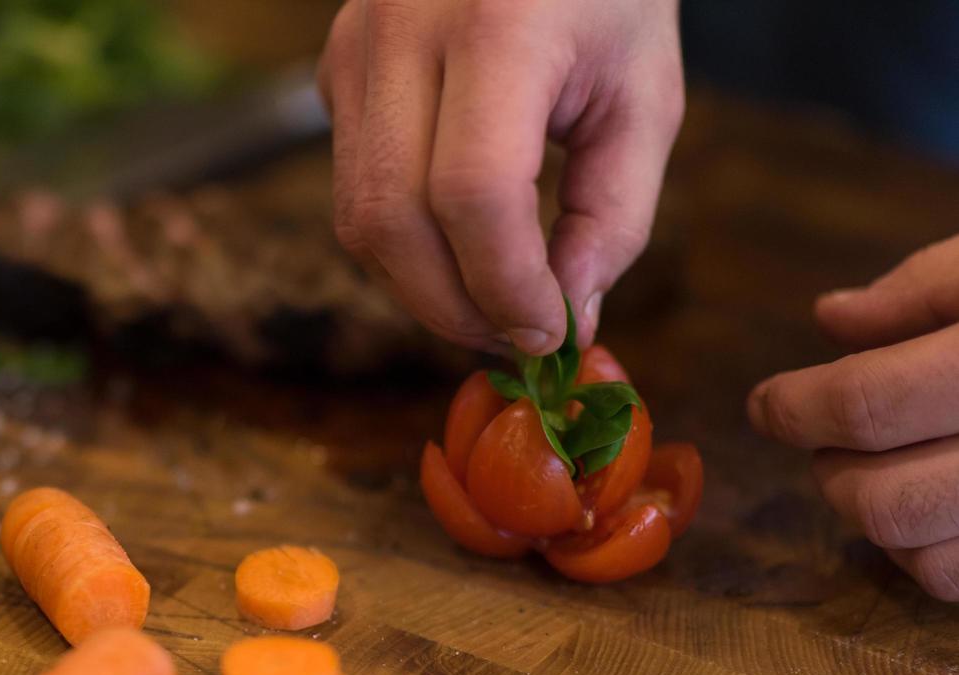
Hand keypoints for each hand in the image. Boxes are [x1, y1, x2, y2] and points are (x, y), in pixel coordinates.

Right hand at [316, 0, 683, 353]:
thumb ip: (614, 217)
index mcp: (499, 22)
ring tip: (487, 302)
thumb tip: (563, 321)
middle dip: (453, 306)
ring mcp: (355, 46)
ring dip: (421, 286)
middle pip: (393, 220)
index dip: (505, 287)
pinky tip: (457, 240)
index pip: (473, 193)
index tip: (550, 333)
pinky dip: (404, 240)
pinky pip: (354, 187)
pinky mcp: (335, 67)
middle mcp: (404, 29)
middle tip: (514, 337)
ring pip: (358, 217)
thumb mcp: (645, 95)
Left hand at [748, 236, 958, 599]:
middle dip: (831, 473)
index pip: (868, 403)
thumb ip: (927, 286)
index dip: (796, 407)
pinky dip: (931, 556)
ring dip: (874, 521)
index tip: (767, 403)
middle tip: (825, 441)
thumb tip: (832, 320)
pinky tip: (936, 508)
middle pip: (886, 500)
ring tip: (875, 471)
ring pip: (927, 560)